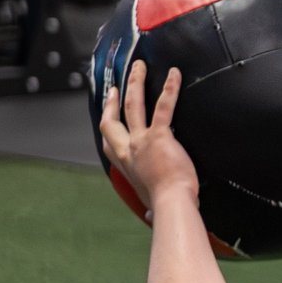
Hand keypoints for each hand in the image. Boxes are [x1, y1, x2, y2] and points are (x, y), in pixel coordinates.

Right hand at [97, 59, 198, 213]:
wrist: (171, 204)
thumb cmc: (164, 206)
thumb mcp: (148, 204)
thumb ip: (147, 205)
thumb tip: (148, 216)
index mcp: (125, 165)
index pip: (109, 141)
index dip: (107, 122)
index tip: (108, 111)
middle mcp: (128, 150)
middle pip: (113, 119)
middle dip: (114, 99)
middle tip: (118, 85)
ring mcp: (141, 141)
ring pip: (134, 105)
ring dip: (135, 83)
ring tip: (139, 67)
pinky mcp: (160, 136)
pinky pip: (164, 107)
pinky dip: (169, 89)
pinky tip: (174, 75)